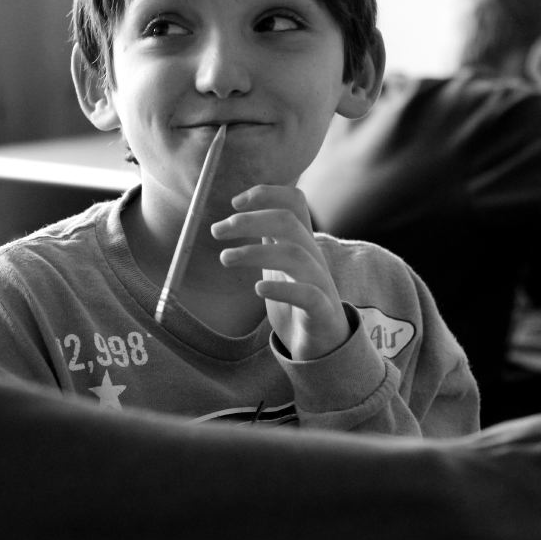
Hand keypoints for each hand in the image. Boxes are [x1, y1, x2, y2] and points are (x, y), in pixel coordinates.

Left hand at [211, 184, 349, 359]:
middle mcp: (313, 256)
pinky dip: (283, 289)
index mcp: (301, 243)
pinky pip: (308, 295)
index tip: (234, 202)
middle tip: (216, 231)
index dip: (266, 194)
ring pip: (294, 254)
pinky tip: (258, 289)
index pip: (294, 202)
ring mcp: (320, 283)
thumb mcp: (280, 266)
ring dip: (255, 252)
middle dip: (250, 220)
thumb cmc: (297, 303)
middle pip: (288, 222)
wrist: (324, 345)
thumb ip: (269, 241)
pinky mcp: (322, 311)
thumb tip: (240, 216)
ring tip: (225, 258)